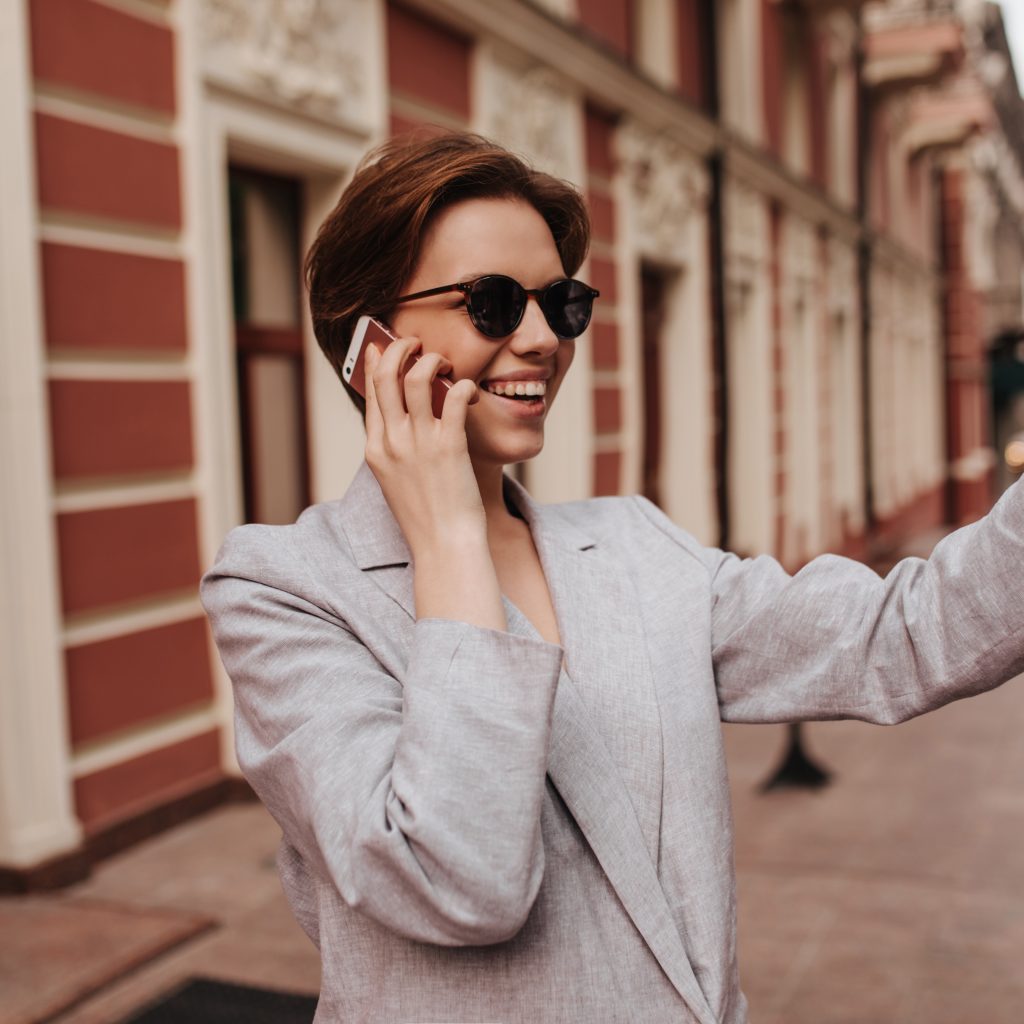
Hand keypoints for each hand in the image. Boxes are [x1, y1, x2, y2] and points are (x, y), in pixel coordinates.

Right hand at [364, 338, 485, 557]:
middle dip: (400, 347)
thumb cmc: (427, 517)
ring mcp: (419, 443)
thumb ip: (395, 449)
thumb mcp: (397, 481)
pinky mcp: (449, 447)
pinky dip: (463, 385)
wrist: (444, 546)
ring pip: (416, 376)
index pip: (370, 392)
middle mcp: (392, 442)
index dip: (376, 362)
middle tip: (417, 343)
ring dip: (432, 360)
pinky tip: (471, 392)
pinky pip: (453, 397)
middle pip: (386, 375)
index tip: (382, 345)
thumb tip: (404, 418)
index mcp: (376, 450)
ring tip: (446, 364)